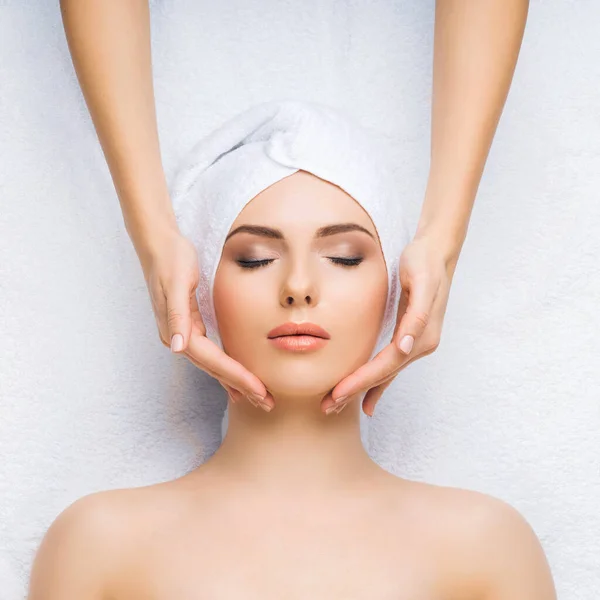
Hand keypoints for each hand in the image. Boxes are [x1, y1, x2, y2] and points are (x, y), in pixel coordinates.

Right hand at [140, 226, 273, 411]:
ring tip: (256, 397)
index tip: (259, 391)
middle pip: (215, 369)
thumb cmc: (171, 260)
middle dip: (241, 387)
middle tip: (266, 403)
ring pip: (213, 365)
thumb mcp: (176, 283)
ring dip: (234, 382)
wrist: (159, 245)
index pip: (213, 361)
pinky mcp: (190, 326)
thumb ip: (176, 315)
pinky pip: (210, 354)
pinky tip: (234, 378)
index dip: (236, 377)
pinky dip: (224, 368)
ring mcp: (183, 334)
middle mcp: (178, 338)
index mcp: (177, 331)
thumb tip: (175, 347)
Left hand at [321, 233, 455, 415]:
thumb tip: (407, 347)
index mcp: (422, 335)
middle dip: (355, 391)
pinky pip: (390, 366)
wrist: (436, 253)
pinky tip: (366, 399)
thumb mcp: (422, 282)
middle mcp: (421, 344)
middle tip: (328, 406)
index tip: (338, 392)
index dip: (362, 380)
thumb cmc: (424, 263)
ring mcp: (416, 344)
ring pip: (385, 374)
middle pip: (384, 375)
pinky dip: (378, 384)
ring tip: (336, 404)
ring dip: (362, 390)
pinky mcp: (409, 339)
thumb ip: (417, 316)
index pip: (387, 364)